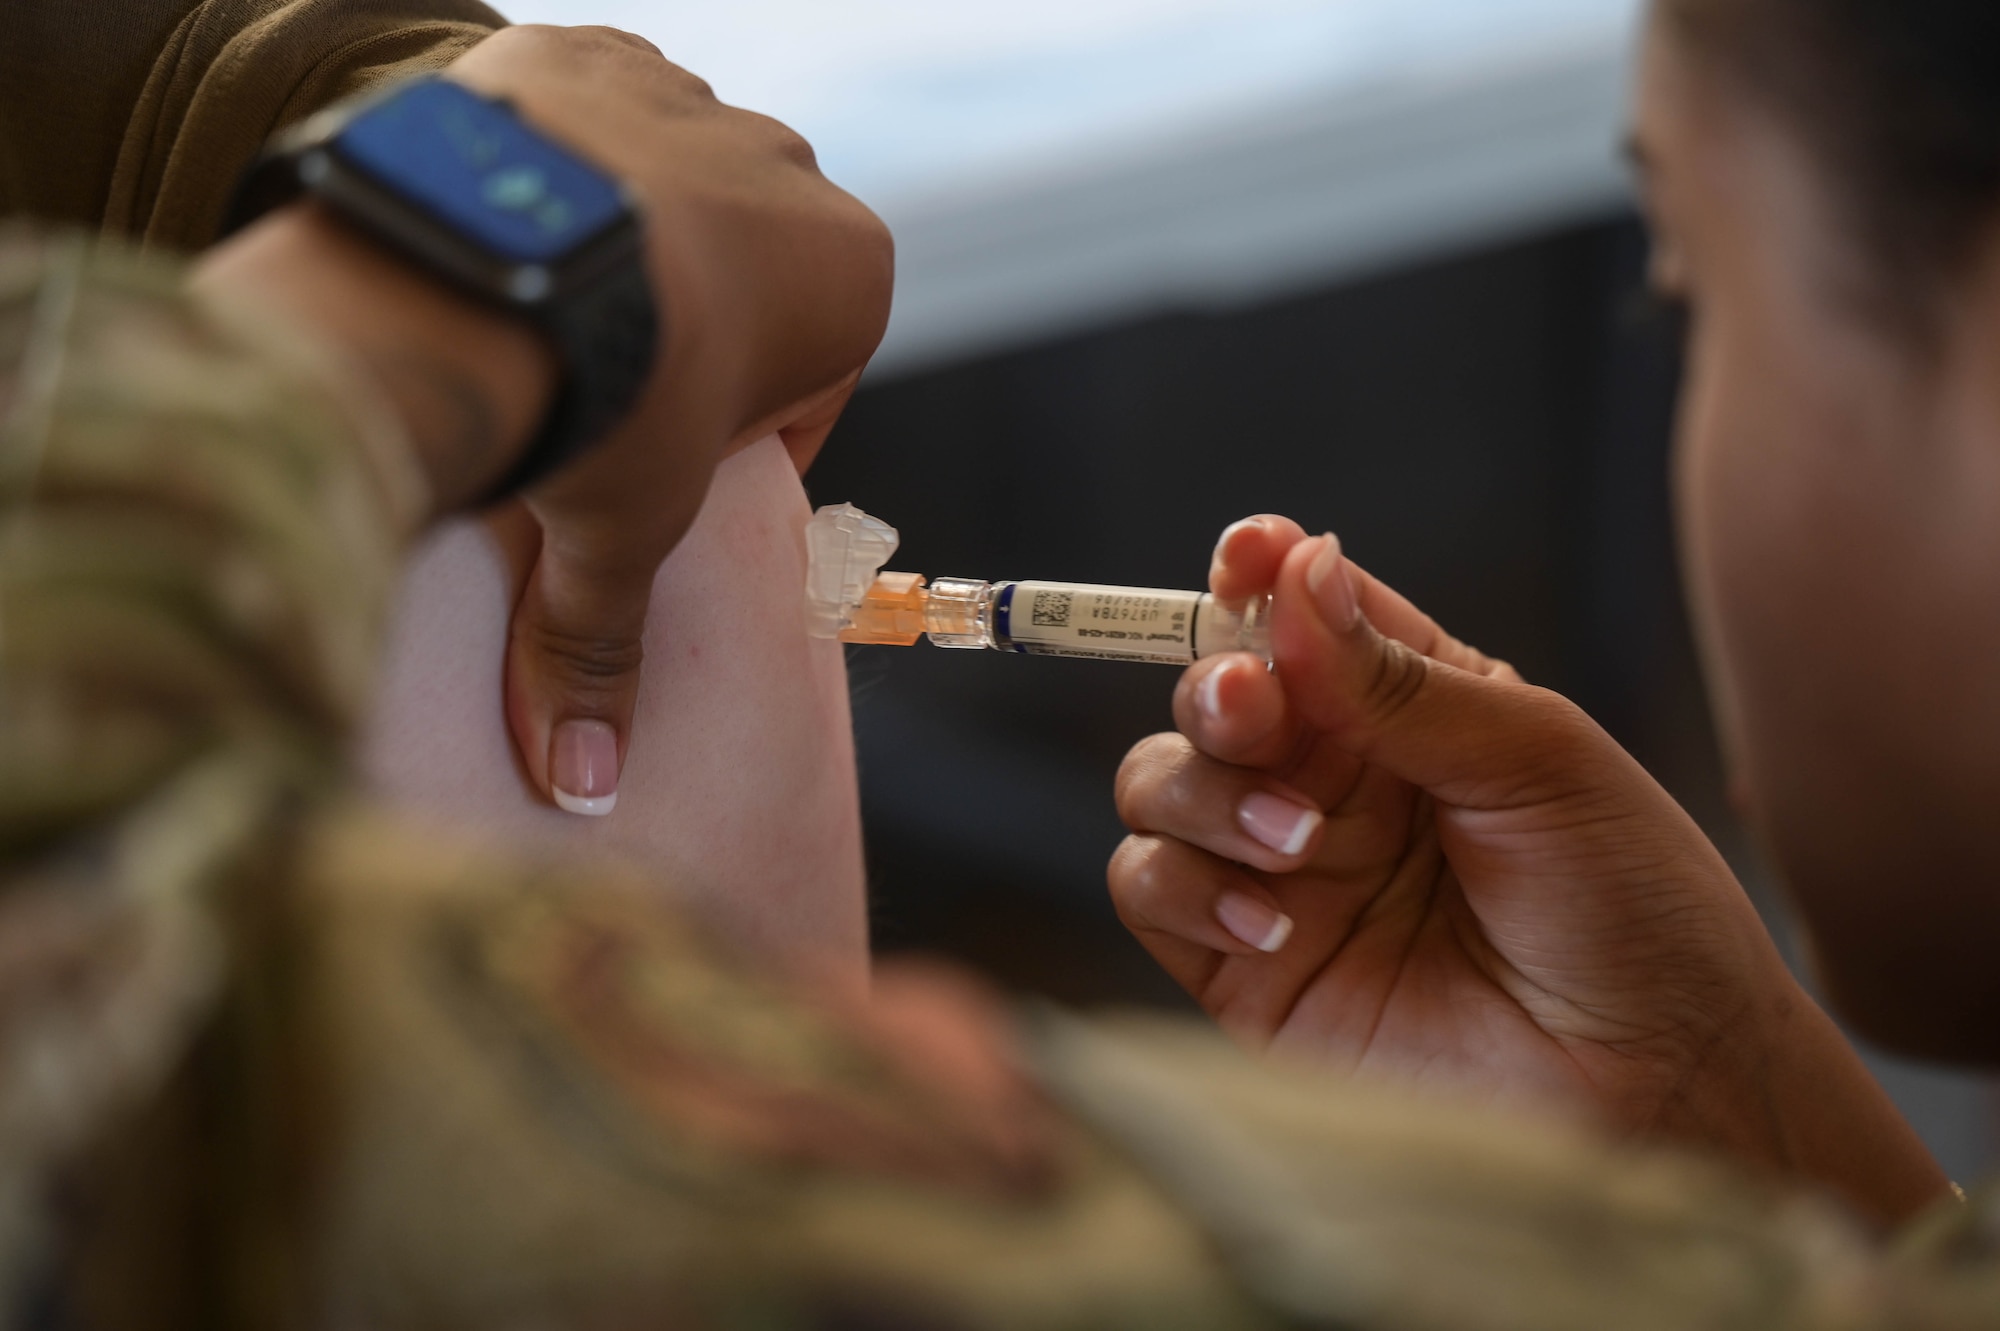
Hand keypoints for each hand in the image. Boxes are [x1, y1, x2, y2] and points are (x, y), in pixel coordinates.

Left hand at [200, 25, 890, 815]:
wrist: (480, 256)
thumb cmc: (604, 397)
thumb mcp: (621, 529)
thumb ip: (607, 649)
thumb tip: (583, 786)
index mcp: (852, 279)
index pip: (811, 371)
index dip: (745, 435)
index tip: (679, 466)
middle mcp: (795, 172)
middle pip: (744, 275)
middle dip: (685, 336)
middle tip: (595, 400)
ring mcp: (696, 95)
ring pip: (664, 191)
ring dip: (618, 248)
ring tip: (531, 315)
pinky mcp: (593, 48)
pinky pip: (585, 116)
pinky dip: (553, 168)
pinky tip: (505, 226)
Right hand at [1110, 515, 1948, 1223]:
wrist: (1655, 1081)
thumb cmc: (1633, 908)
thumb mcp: (1537, 758)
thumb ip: (1401, 678)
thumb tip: (1298, 566)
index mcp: (1409, 709)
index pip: (1301, 616)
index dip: (1256, 574)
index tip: (1247, 558)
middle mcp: (1331, 781)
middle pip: (1209, 692)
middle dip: (1215, 688)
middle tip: (1254, 710)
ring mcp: (1280, 873)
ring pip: (1157, 781)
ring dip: (1206, 793)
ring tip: (1303, 845)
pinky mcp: (1242, 968)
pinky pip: (1147, 888)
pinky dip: (1185, 882)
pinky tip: (1277, 920)